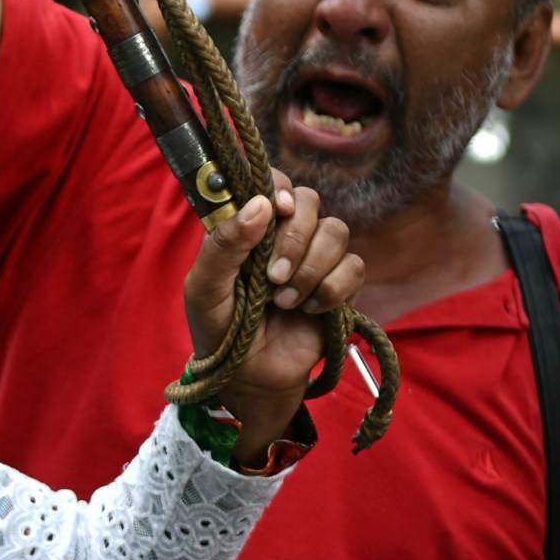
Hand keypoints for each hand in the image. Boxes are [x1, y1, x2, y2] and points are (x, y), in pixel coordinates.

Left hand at [179, 170, 361, 458]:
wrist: (250, 376)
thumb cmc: (220, 330)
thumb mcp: (205, 290)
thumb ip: (223, 246)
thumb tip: (260, 205)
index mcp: (248, 229)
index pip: (271, 183)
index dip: (278, 186)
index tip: (276, 207)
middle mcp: (283, 236)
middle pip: (309, 202)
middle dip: (294, 239)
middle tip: (273, 278)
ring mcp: (315, 257)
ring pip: (336, 231)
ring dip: (310, 269)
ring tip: (283, 302)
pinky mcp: (340, 283)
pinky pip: (353, 267)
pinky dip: (331, 290)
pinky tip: (309, 310)